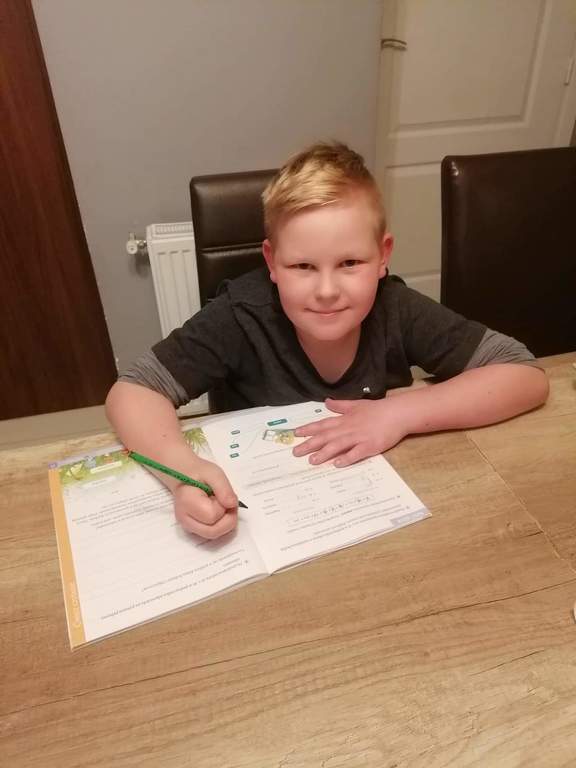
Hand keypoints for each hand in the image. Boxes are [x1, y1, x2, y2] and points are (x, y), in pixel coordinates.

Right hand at [173, 457, 238, 538]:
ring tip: (222, 505)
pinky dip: (220, 524)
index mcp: (187, 502)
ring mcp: (188, 526)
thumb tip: (232, 505)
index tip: (222, 494)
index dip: (223, 507)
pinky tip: (218, 510)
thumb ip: (224, 489)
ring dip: (225, 522)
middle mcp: (185, 519)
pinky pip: (212, 532)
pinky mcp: (193, 528)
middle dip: (228, 519)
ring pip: (214, 534)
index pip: (212, 516)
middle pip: (213, 532)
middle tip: (227, 502)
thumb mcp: (215, 473)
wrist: (184, 476)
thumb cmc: (198, 473)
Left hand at [293, 398, 407, 466]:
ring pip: (338, 445)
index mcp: (344, 419)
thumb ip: (340, 405)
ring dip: (324, 453)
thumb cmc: (377, 410)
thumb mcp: (356, 404)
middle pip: (326, 437)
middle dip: (310, 444)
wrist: (397, 414)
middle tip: (295, 452)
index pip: (323, 425)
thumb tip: (326, 402)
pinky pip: (356, 453)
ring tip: (312, 461)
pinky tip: (337, 464)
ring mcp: (358, 438)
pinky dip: (346, 458)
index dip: (309, 429)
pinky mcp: (370, 446)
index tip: (296, 434)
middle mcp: (348, 428)